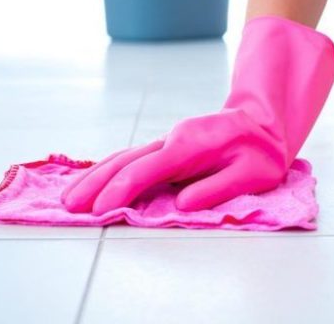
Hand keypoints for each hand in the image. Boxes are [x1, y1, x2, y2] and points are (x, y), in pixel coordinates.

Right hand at [61, 16, 333, 212]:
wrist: (264, 123)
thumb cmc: (261, 152)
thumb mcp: (252, 175)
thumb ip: (217, 189)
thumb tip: (181, 205)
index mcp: (190, 146)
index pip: (147, 170)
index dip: (121, 191)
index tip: (100, 210)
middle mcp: (173, 140)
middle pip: (126, 161)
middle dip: (96, 183)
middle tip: (69, 206)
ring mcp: (169, 141)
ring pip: (125, 157)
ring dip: (96, 175)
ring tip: (70, 196)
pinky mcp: (170, 146)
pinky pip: (135, 158)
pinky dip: (111, 169)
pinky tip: (97, 180)